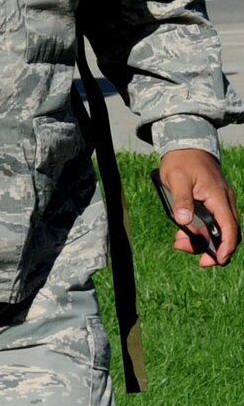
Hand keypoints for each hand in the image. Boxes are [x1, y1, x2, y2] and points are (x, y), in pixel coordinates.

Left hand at [158, 149, 237, 267]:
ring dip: (203, 241)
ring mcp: (220, 203)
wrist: (186, 146)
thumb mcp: (177, 178)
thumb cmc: (182, 161)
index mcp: (218, 197)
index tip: (218, 260)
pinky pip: (213, 223)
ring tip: (180, 242)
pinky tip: (184, 233)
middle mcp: (224, 202)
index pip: (229, 227)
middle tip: (195, 257)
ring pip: (219, 230)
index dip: (226, 246)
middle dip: (214, 249)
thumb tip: (183, 221)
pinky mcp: (213, 203)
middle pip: (227, 233)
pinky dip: (200, 232)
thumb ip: (181, 199)